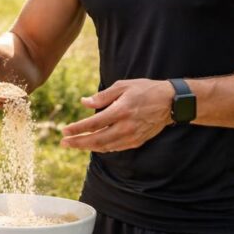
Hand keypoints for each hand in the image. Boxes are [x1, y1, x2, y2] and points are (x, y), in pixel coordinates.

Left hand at [60, 79, 175, 151]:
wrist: (170, 102)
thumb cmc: (144, 90)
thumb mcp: (122, 86)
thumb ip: (102, 97)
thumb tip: (84, 102)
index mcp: (120, 111)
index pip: (93, 124)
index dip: (77, 129)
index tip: (64, 131)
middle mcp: (125, 127)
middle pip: (96, 140)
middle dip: (78, 142)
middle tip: (63, 142)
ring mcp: (132, 136)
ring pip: (105, 147)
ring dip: (88, 147)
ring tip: (74, 144)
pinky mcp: (136, 141)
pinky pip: (115, 147)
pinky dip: (102, 147)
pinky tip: (93, 144)